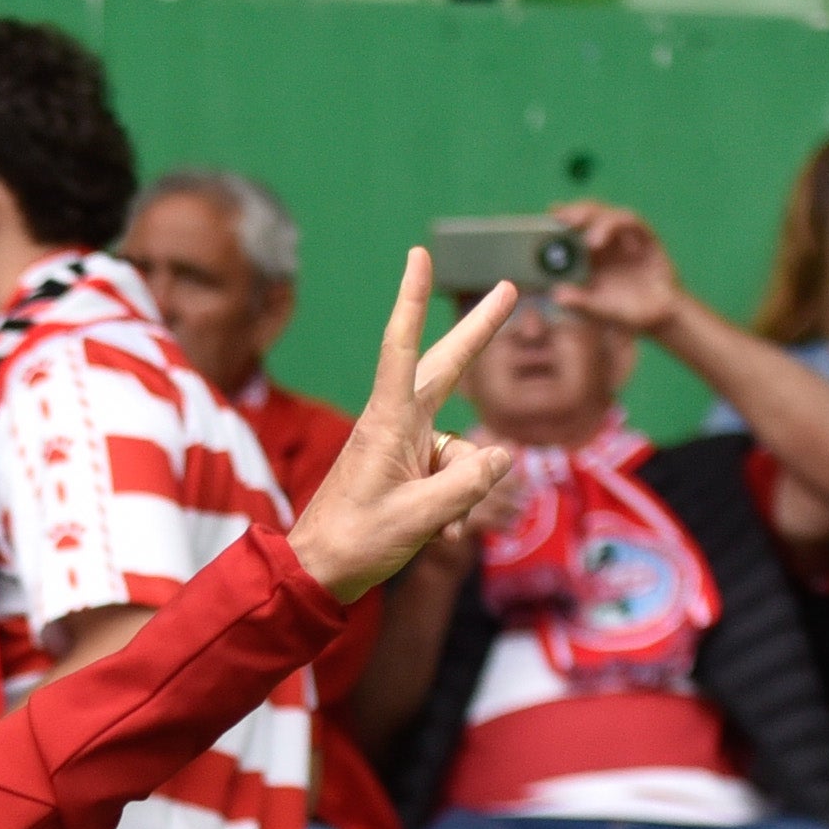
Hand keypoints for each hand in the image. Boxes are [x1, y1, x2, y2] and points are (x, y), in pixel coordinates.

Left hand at [286, 251, 520, 602]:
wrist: (319, 574)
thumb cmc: (356, 542)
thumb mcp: (420, 517)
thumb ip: (467, 484)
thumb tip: (502, 453)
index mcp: (388, 422)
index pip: (402, 347)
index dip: (413, 299)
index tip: (418, 254)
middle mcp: (398, 424)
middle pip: (446, 367)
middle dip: (479, 333)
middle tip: (510, 289)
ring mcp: (405, 446)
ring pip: (461, 451)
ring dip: (463, 492)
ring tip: (442, 528)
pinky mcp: (410, 469)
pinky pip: (452, 477)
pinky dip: (454, 506)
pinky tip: (443, 536)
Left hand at [549, 200, 684, 339]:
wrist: (660, 317)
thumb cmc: (624, 312)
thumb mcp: (597, 310)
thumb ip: (579, 302)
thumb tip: (556, 295)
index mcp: (588, 253)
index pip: (571, 227)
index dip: (558, 218)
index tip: (544, 217)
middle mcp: (605, 241)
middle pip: (588, 214)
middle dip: (574, 211)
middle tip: (560, 217)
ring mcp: (626, 238)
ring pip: (607, 214)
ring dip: (593, 218)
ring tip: (585, 240)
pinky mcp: (646, 238)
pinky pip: (630, 222)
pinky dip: (613, 226)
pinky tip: (598, 241)